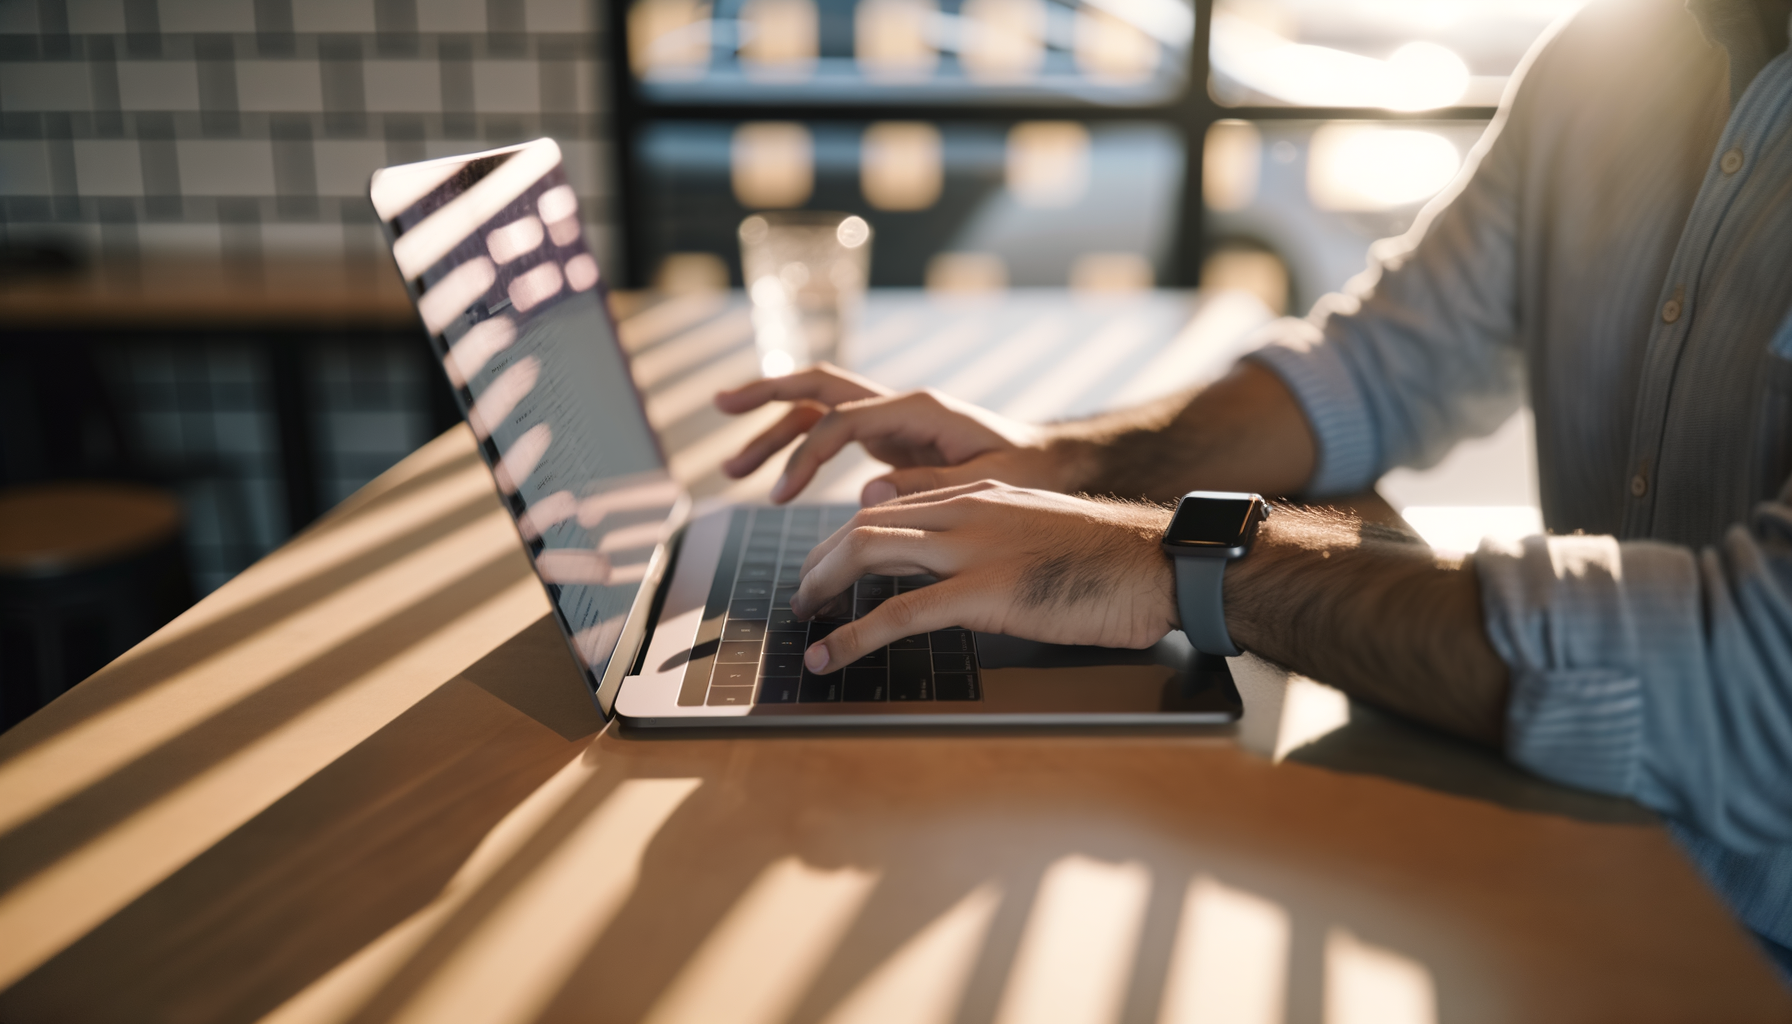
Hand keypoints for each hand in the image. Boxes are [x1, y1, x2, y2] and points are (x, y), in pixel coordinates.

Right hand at [714, 364, 1061, 503]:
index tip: (779, 496)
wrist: (1048, 461)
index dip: (806, 455)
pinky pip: (831, 435)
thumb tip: (868, 491)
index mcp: (918, 408)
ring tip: (733, 468)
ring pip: (816, 410)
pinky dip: (800, 452)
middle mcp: (898, 405)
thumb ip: (929, 485)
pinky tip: (777, 482)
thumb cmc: (1024, 469)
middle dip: (766, 392)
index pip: (842, 419)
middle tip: (719, 404)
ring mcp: (890, 419)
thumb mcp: (988, 482)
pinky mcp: (888, 439)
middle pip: (817, 385)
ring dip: (772, 431)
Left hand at [787, 482, 1177, 672]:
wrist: (1160, 565)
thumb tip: (962, 571)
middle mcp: (967, 510)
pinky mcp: (984, 593)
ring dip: (823, 585)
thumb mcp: (1039, 533)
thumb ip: (993, 539)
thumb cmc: (1111, 561)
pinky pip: (899, 613)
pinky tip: (829, 656)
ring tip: (803, 619)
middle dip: (821, 560)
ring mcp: (973, 548)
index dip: (848, 538)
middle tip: (803, 594)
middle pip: (866, 523)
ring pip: (868, 551)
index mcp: (980, 494)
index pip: (892, 505)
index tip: (829, 565)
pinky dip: (853, 636)